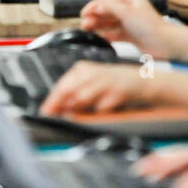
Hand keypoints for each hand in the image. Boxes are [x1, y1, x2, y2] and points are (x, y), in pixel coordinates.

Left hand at [40, 62, 156, 114]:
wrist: (143, 82)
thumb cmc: (116, 84)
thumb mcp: (93, 83)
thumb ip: (76, 93)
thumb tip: (57, 108)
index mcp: (84, 69)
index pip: (62, 84)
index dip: (52, 100)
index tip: (45, 111)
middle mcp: (93, 73)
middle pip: (68, 89)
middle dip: (58, 105)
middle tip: (52, 116)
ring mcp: (105, 81)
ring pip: (81, 97)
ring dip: (74, 109)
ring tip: (70, 117)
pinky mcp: (117, 91)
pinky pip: (100, 106)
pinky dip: (94, 113)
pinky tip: (93, 115)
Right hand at [79, 0, 176, 58]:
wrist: (166, 44)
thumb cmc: (153, 27)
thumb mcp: (127, 12)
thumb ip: (110, 8)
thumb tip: (97, 6)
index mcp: (131, 0)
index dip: (94, 5)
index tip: (84, 12)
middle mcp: (131, 10)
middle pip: (107, 11)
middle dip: (95, 16)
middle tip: (85, 23)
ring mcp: (131, 23)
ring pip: (109, 23)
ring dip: (98, 26)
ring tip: (89, 30)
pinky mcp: (131, 36)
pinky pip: (114, 34)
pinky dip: (106, 35)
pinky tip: (100, 37)